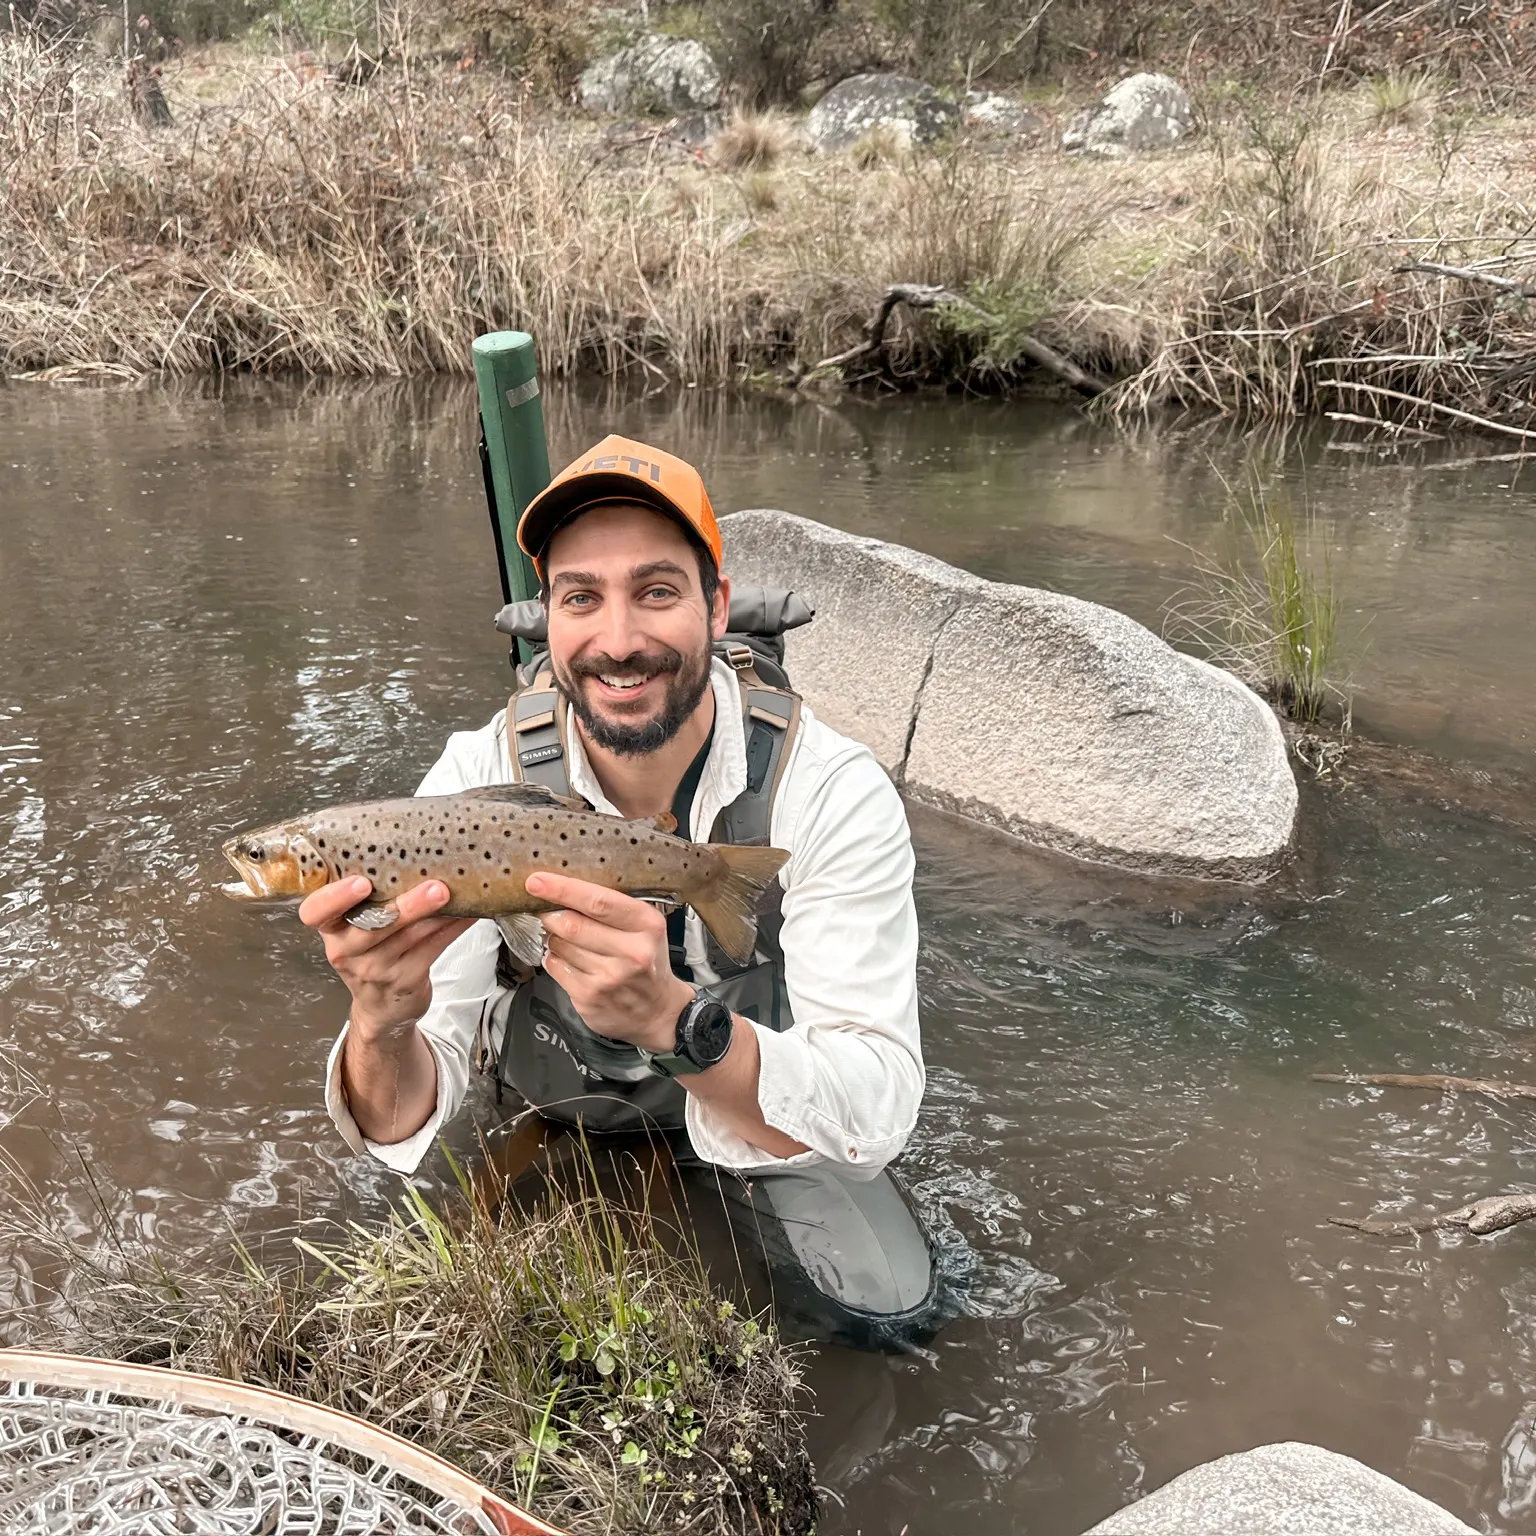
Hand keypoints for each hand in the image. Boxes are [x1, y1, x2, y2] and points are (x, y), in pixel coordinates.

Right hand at [299, 877, 473, 1045]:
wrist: (381, 1007)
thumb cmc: (370, 952)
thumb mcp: (356, 927)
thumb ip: (371, 897)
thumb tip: (410, 852)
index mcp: (331, 928)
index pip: (315, 912)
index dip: (335, 897)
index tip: (360, 882)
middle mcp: (347, 951)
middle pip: (372, 925)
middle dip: (406, 906)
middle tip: (434, 887)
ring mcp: (375, 970)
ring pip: (408, 937)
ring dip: (434, 914)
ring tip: (452, 893)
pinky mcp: (405, 980)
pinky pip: (432, 948)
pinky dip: (451, 928)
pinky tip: (466, 913)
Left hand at [528, 872, 693, 1053]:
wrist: (658, 1012)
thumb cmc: (647, 961)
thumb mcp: (646, 928)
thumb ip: (612, 909)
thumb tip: (562, 890)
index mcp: (647, 925)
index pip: (598, 902)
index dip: (563, 889)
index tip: (537, 881)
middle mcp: (631, 952)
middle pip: (572, 924)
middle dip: (549, 914)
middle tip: (542, 908)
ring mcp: (609, 978)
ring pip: (560, 945)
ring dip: (554, 937)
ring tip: (567, 939)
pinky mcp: (590, 997)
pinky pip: (555, 967)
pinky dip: (554, 958)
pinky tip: (568, 960)